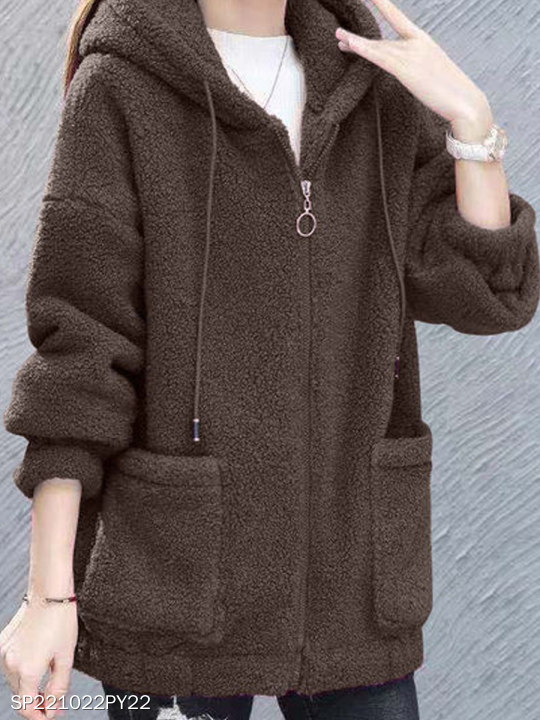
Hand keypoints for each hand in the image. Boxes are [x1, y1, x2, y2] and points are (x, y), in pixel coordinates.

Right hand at [0, 599, 77, 718]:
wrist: (49, 593)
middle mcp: (11, 664)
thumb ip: (59, 689)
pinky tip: (38, 660)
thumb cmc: (61, 621)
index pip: (27, 707)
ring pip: (15, 681)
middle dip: (36, 701)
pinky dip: (23, 669)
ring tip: (48, 678)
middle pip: (21, 695)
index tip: (50, 715)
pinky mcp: (3, 643)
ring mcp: (4, 653)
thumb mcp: (66, 658)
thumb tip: (53, 710)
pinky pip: (11, 664)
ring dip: (29, 685)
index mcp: (28, 671)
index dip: (39, 715)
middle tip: (54, 700)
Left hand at [335, 0, 493, 140]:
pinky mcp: (406, 70)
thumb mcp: (433, 73)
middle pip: (382, 38)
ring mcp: (411, 55)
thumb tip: (409, 71)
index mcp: (424, 40)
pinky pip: (379, 58)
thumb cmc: (452, 93)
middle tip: (340, 34)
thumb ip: (418, 66)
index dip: (384, 5)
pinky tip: (350, 44)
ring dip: (355, 42)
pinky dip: (363, 49)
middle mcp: (417, 42)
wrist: (466, 103)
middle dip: (360, 38)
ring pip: (377, 46)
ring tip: (337, 37)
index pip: (399, 19)